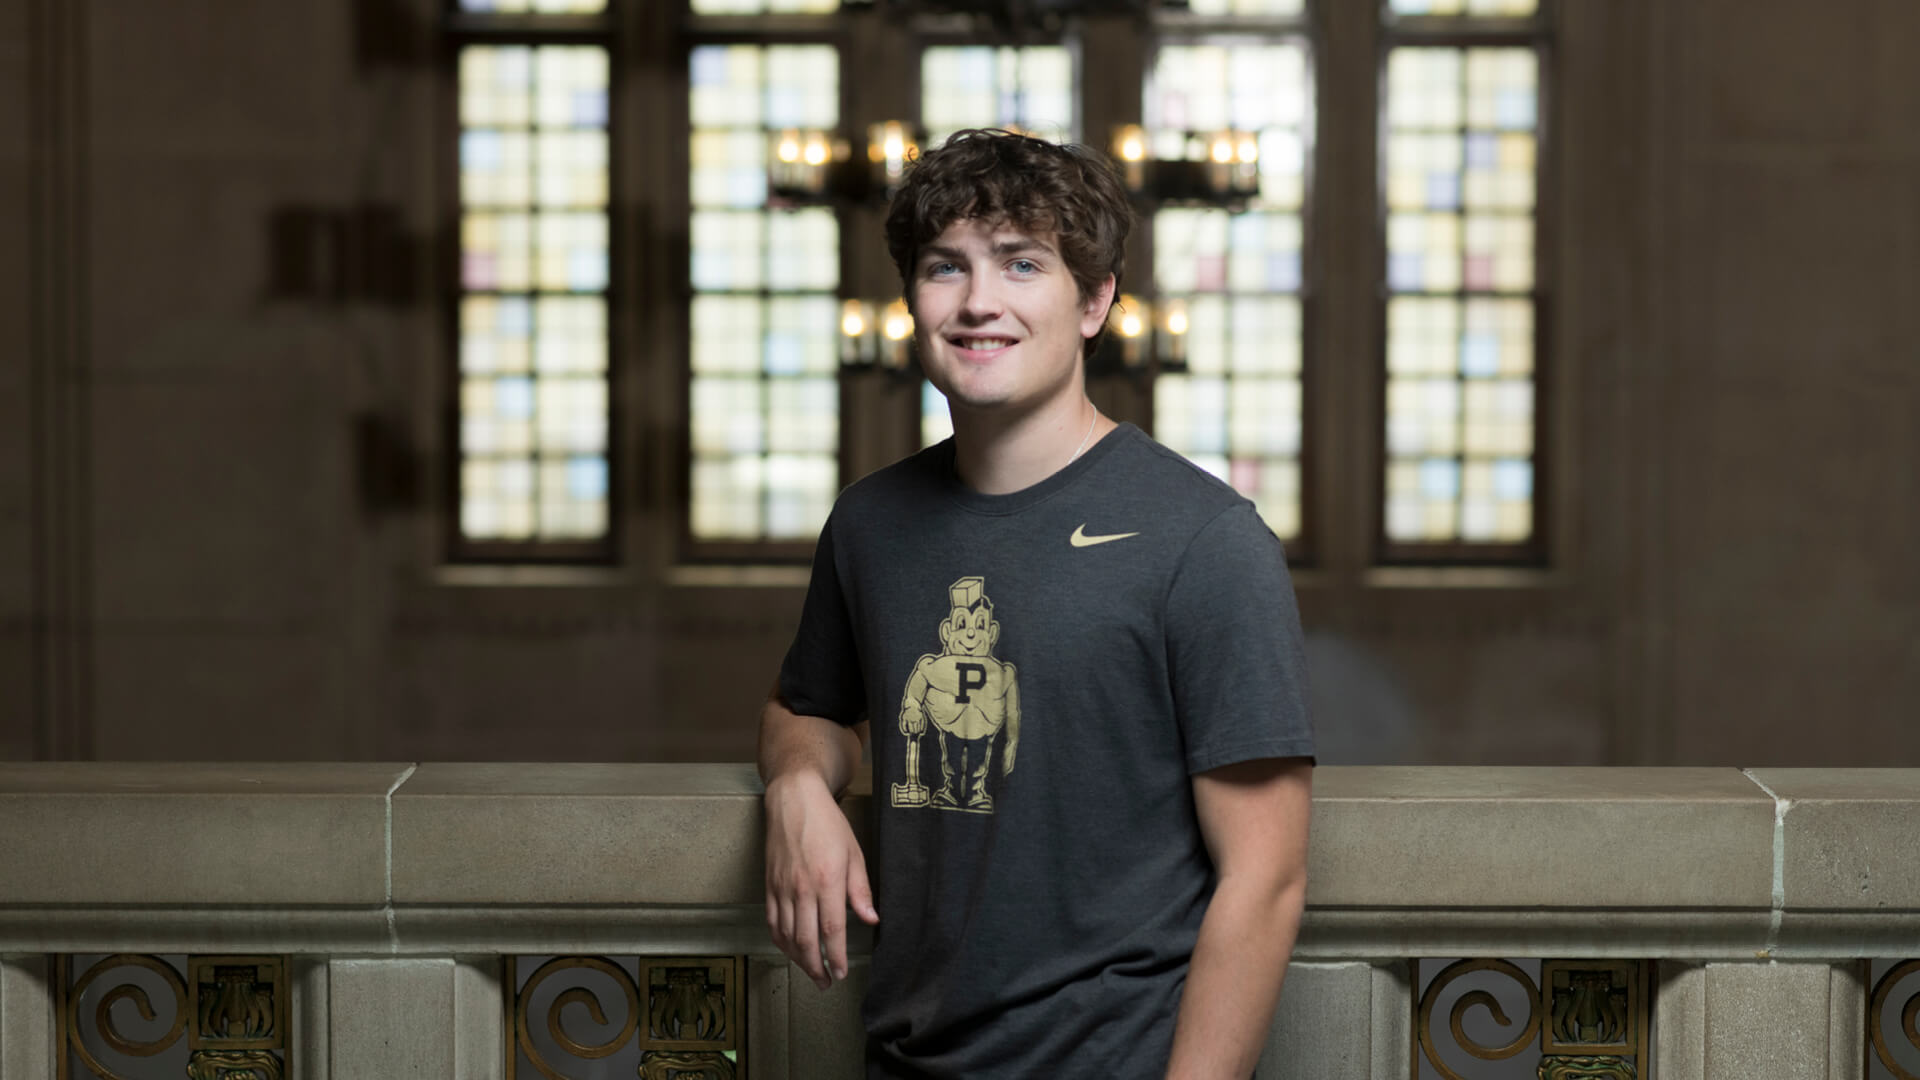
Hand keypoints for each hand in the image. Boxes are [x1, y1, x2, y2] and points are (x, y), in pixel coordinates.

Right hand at [763, 772, 878, 989]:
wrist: (793, 800)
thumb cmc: (828, 823)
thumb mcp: (854, 853)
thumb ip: (860, 890)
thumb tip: (871, 919)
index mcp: (827, 881)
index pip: (831, 931)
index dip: (836, 957)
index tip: (841, 973)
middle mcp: (801, 889)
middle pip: (806, 940)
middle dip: (816, 967)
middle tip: (826, 983)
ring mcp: (782, 888)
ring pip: (786, 936)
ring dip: (798, 959)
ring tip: (811, 973)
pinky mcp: (769, 885)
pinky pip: (772, 921)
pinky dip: (780, 941)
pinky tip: (789, 950)